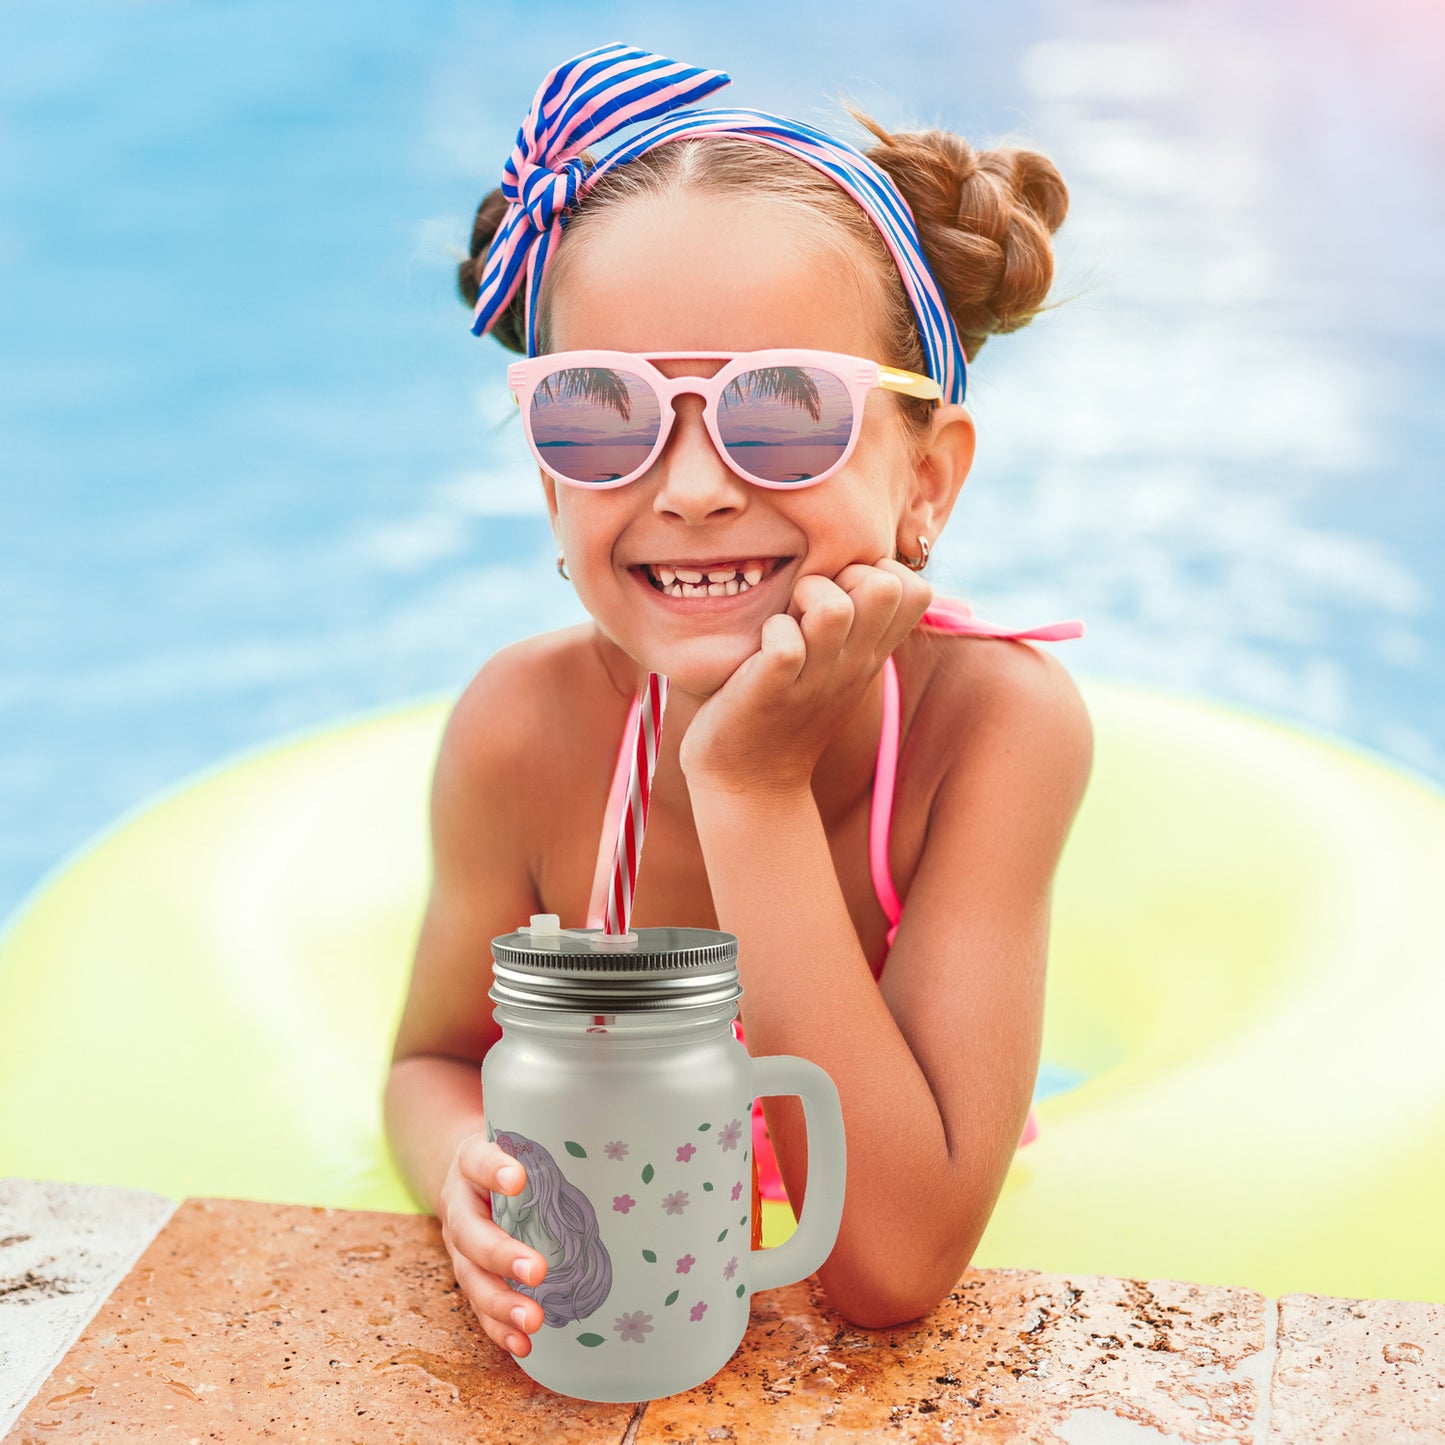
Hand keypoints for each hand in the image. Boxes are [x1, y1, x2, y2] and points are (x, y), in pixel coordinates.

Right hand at [437, 1131, 547, 1357]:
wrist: (466, 1175)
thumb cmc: (508, 1155)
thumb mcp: (518, 1139)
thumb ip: (547, 1138)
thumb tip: (609, 1138)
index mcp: (470, 1165)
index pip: (478, 1161)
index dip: (494, 1170)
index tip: (518, 1177)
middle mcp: (460, 1208)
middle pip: (472, 1234)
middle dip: (503, 1255)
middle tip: (537, 1270)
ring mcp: (460, 1247)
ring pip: (473, 1279)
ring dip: (502, 1303)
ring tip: (534, 1321)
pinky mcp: (470, 1276)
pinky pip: (479, 1307)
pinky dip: (500, 1328)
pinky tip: (522, 1345)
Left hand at [679, 557, 931, 792]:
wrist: (750, 782)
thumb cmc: (785, 709)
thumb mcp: (835, 664)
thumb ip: (854, 621)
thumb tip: (863, 568)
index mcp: (869, 653)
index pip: (916, 589)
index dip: (882, 569)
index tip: (845, 589)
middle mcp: (852, 664)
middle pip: (885, 585)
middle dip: (844, 572)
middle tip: (810, 599)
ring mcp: (815, 680)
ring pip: (835, 609)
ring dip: (806, 597)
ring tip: (787, 617)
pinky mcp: (773, 692)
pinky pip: (786, 646)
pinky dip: (772, 633)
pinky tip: (762, 647)